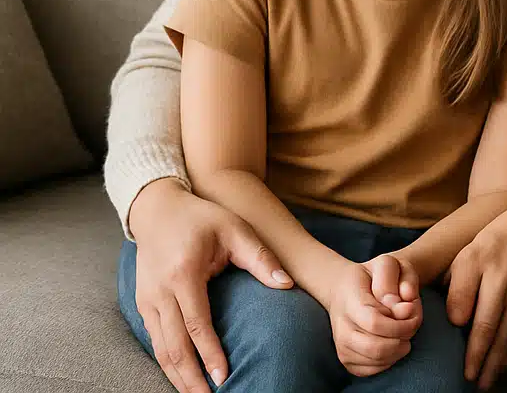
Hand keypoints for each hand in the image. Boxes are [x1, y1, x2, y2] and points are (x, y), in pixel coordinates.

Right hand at [128, 178, 292, 392]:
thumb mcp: (235, 229)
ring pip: (159, 348)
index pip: (196, 324)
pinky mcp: (141, 304)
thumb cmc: (202, 218)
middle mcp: (159, 292)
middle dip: (190, 377)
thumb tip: (287, 284)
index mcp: (184, 274)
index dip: (209, 354)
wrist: (157, 209)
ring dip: (176, 375)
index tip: (223, 377)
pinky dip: (167, 361)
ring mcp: (146, 300)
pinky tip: (182, 376)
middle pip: (173, 345)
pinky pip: (153, 340)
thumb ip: (261, 258)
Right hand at [325, 258, 420, 377]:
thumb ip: (397, 280)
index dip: (400, 322)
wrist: (343, 290)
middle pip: (378, 347)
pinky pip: (373, 369)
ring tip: (403, 330)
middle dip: (404, 336)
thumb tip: (402, 309)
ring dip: (399, 347)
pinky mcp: (347, 360)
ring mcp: (342, 347)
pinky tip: (393, 341)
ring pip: (377, 360)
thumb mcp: (386, 264)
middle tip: (411, 322)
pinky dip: (390, 358)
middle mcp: (341, 328)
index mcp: (350, 302)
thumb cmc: (370, 276)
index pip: (376, 323)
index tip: (410, 310)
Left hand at [446, 192, 506, 390]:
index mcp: (492, 280)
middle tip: (475, 385)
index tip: (464, 369)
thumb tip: (456, 320)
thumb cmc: (499, 237)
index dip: (474, 350)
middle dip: (486, 365)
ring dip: (500, 363)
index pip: (483, 323)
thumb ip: (460, 286)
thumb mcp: (471, 252)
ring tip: (488, 381)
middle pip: (499, 337)